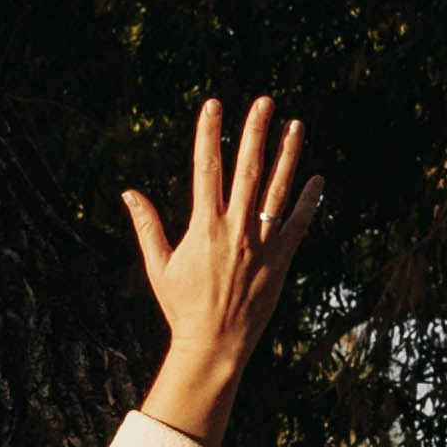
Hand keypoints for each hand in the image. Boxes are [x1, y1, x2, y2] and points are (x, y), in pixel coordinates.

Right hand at [127, 95, 323, 444]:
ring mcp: (262, 243)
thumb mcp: (158, 266)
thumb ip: (147, 226)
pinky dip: (310, 201)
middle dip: (255, 132)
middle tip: (264, 100)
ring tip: (296, 125)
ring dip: (288, 155)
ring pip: (278, 190)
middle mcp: (236, 229)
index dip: (209, 134)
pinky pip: (299, 224)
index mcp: (204, 227)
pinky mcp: (282, 260)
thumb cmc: (183, 307)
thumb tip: (128, 192)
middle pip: (248, 170)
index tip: (213, 105)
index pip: (205, 168)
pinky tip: (318, 178)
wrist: (216, 346)